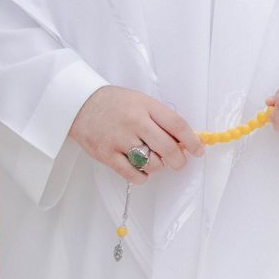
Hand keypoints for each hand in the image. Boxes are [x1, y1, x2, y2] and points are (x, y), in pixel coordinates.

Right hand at [69, 86, 198, 182]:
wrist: (80, 104)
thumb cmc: (116, 104)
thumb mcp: (142, 102)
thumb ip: (161, 119)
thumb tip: (184, 141)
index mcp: (146, 107)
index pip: (177, 125)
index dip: (192, 141)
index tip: (199, 150)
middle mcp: (134, 123)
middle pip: (167, 148)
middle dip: (179, 160)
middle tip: (179, 163)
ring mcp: (119, 139)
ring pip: (151, 163)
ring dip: (158, 166)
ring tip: (153, 160)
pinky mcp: (105, 154)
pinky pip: (132, 174)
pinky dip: (142, 176)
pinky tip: (142, 170)